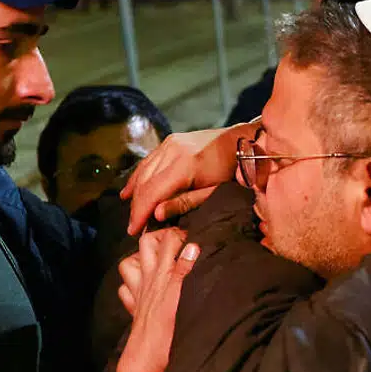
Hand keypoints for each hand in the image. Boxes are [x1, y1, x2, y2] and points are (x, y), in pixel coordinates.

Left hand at [115, 228, 199, 371]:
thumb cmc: (168, 332)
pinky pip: (126, 290)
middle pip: (147, 244)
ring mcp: (139, 294)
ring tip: (155, 260)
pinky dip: (131, 285)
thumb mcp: (183, 297)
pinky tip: (141, 288)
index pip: (170, 240)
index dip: (181, 232)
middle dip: (159, 236)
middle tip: (175, 239)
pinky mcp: (135, 310)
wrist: (146, 362)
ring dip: (140, 258)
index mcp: (164, 274)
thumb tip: (193, 246)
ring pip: (129, 264)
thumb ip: (186, 270)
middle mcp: (148, 280)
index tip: (195, 234)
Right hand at [120, 125, 249, 235]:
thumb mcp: (213, 192)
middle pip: (144, 182)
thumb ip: (184, 203)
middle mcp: (172, 150)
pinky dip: (138, 178)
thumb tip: (156, 214)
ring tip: (132, 214)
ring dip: (135, 194)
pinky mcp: (170, 141)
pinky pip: (148, 162)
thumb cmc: (232, 171)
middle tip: (133, 227)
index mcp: (184, 165)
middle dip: (137, 207)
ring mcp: (169, 143)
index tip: (133, 230)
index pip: (152, 192)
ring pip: (143, 172)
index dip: (140, 212)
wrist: (241, 142)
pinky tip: (129, 192)